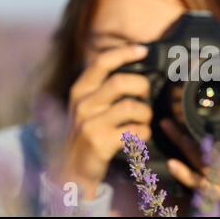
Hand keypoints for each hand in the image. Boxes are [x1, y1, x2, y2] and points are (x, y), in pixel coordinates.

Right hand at [53, 45, 151, 199]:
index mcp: (80, 90)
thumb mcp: (88, 106)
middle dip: (142, 86)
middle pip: (120, 82)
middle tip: (146, 95)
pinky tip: (140, 136)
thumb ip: (105, 88)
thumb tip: (135, 67)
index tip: (143, 49)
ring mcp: (90, 123)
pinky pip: (135, 130)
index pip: (101, 62)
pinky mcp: (100, 142)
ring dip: (145, 113)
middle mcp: (82, 104)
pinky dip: (144, 132)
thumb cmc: (90, 132)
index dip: (124, 53)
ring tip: (144, 120)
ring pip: (131, 107)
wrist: (73, 169)